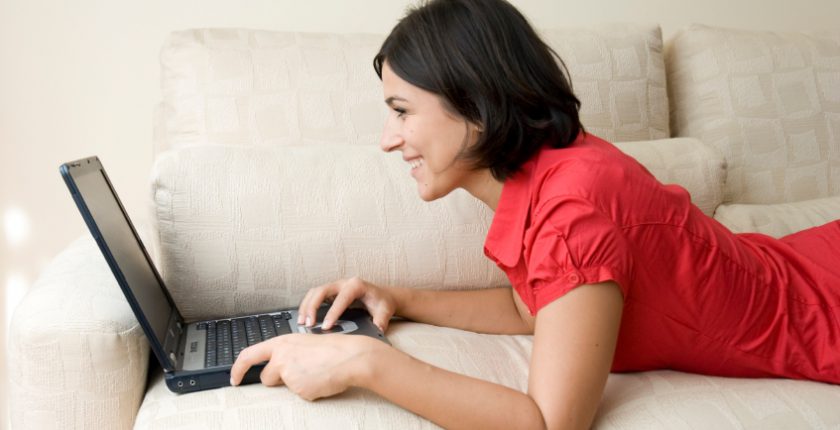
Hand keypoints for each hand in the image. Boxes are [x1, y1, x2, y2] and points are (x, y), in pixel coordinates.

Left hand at [229, 333, 384, 400]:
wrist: (351, 357)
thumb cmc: (333, 349)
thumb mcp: (304, 343)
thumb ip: (287, 353)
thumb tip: (278, 367)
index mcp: (282, 343)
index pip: (249, 354)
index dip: (238, 368)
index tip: (235, 377)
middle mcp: (281, 356)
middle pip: (265, 376)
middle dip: (275, 380)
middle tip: (292, 375)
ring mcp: (289, 373)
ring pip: (284, 386)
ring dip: (295, 384)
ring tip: (315, 373)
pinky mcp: (299, 388)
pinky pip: (300, 394)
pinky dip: (310, 390)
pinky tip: (321, 380)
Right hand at [298, 277, 396, 331]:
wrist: (382, 297)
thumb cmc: (382, 303)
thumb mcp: (385, 311)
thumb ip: (381, 320)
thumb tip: (377, 330)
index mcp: (357, 285)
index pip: (341, 298)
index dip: (333, 313)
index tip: (326, 327)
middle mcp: (344, 283)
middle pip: (322, 290)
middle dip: (313, 307)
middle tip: (308, 324)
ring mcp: (335, 286)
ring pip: (315, 292)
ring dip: (306, 306)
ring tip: (302, 323)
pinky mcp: (331, 292)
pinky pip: (315, 296)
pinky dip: (307, 306)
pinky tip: (304, 318)